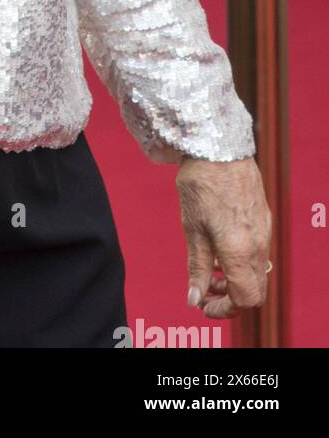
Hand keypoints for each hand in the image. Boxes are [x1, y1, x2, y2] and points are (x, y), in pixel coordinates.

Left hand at [176, 154, 271, 318]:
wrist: (219, 147)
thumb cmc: (200, 185)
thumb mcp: (192, 228)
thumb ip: (197, 266)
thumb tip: (194, 299)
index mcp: (240, 251)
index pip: (245, 298)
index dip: (224, 309)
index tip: (204, 305)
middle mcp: (259, 245)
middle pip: (255, 290)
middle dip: (230, 297)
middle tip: (205, 289)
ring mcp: (265, 232)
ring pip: (258, 272)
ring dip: (236, 279)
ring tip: (210, 267)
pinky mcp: (264, 219)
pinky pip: (259, 253)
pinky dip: (242, 261)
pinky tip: (220, 246)